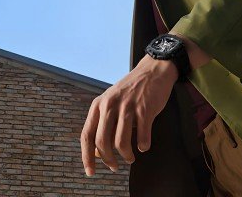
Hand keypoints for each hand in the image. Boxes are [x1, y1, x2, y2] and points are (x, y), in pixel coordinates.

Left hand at [80, 54, 178, 175]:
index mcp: (100, 103)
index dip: (87, 156)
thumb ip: (103, 122)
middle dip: (108, 160)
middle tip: (115, 166)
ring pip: (121, 142)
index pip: (87, 134)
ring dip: (126, 155)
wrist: (154, 70)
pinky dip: (143, 145)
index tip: (90, 170)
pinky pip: (142, 137)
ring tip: (131, 157)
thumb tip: (96, 150)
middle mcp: (111, 105)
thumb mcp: (112, 100)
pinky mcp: (145, 109)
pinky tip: (144, 144)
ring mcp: (128, 106)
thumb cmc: (133, 87)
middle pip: (103, 142)